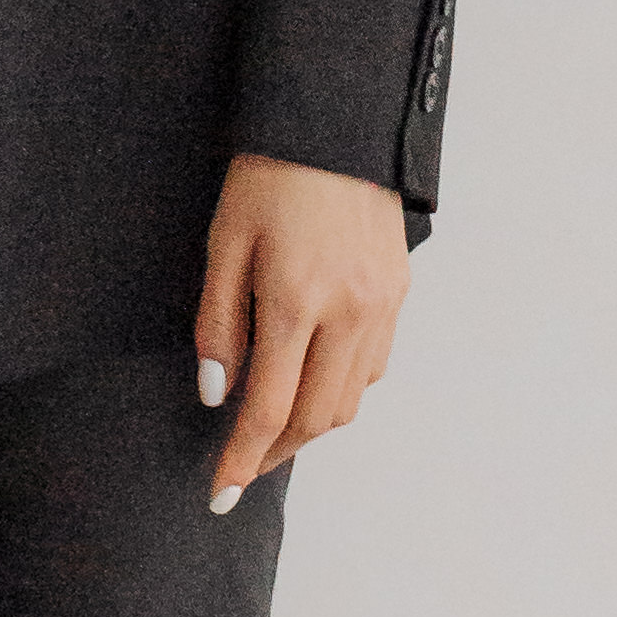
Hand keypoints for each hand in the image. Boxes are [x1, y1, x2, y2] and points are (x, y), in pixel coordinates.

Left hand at [194, 154, 408, 513]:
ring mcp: (381, 305)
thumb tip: (218, 393)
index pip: (268, 407)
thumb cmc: (267, 176)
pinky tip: (314, 383)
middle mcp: (348, 311)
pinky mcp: (398, 293)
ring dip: (311, 427)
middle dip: (276, 452)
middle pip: (316, 418)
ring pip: (351, 400)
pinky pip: (373, 366)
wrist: (334, 124)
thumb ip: (219, 324)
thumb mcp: (223, 243)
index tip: (221, 492)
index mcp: (296, 300)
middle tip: (243, 466)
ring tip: (273, 432)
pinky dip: (343, 389)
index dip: (242, 458)